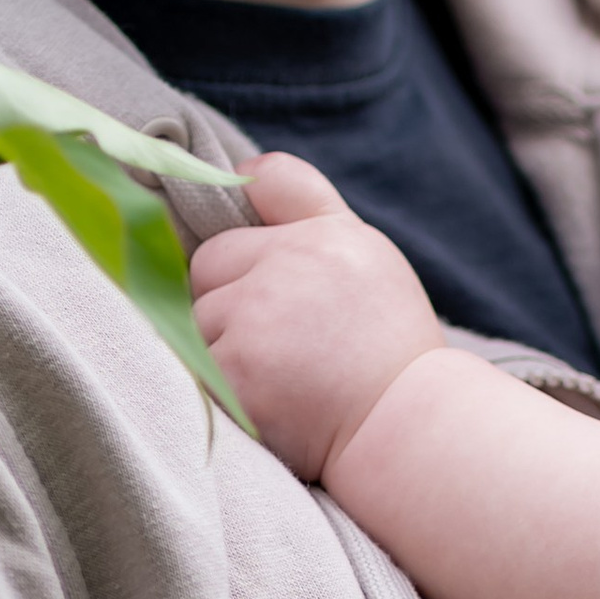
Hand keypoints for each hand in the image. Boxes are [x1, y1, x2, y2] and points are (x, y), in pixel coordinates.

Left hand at [190, 154, 446, 481]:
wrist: (407, 429)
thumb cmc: (386, 345)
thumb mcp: (363, 252)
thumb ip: (303, 202)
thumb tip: (242, 169)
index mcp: (320, 236)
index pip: (228, 238)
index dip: (243, 277)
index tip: (278, 310)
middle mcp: (285, 269)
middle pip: (202, 279)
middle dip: (226, 312)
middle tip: (280, 351)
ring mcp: (254, 322)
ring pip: (192, 328)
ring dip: (218, 355)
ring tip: (275, 382)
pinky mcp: (233, 375)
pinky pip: (192, 373)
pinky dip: (217, 393)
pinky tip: (263, 405)